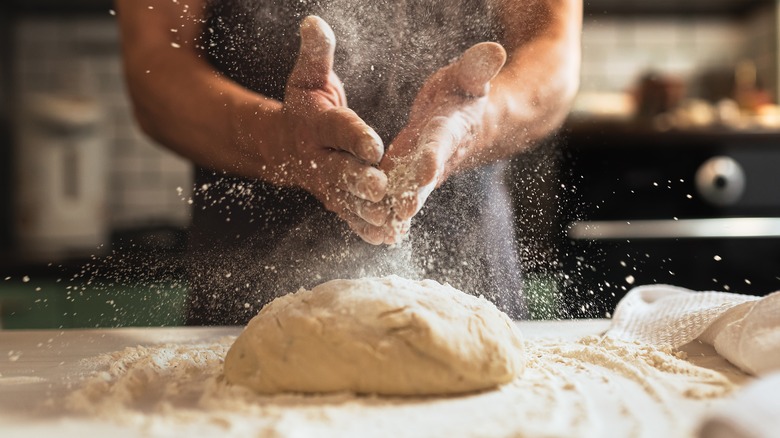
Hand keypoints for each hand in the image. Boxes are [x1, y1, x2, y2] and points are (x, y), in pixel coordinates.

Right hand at [270, 16, 388, 244]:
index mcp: (316, 124)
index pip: (337, 129)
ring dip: (366, 211)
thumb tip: (313, 22)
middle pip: (340, 170)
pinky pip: (348, 215)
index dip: (354, 135)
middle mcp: (318, 157)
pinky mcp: (333, 199)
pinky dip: (364, 228)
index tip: (374, 144)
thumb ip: (316, 54)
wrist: (282, 144)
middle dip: (359, 180)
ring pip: (346, 199)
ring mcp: (324, 183)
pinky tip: (386, 237)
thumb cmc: (304, 104)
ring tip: (389, 220)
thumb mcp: (308, 76)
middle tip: (382, 188)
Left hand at [378, 42, 506, 243]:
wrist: (469, 122)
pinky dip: (389, 214)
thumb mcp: (469, 76)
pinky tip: (374, 232)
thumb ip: (477, 67)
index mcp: (450, 128)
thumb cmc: (464, 93)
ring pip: (409, 192)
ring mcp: (422, 170)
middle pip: (425, 177)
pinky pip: (397, 196)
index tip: (426, 168)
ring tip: (381, 228)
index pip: (442, 142)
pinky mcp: (408, 177)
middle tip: (402, 211)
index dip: (434, 154)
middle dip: (414, 193)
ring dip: (396, 210)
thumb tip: (495, 49)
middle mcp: (437, 155)